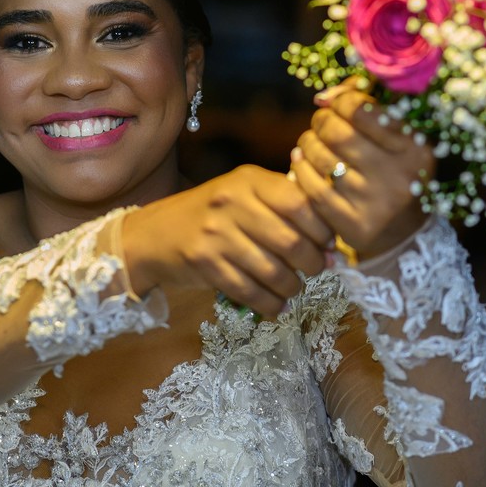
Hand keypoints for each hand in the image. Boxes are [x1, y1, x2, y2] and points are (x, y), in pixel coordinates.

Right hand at [122, 165, 332, 317]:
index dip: (321, 228)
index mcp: (248, 180)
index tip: (329, 244)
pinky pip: (249, 291)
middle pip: (290, 241)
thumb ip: (281, 205)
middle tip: (318, 270)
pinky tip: (277, 306)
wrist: (155, 233)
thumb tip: (330, 240)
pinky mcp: (205, 263)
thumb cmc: (211, 214)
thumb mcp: (242, 193)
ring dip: (292, 286)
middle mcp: (232, 202)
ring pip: (272, 270)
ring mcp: (216, 234)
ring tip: (294, 288)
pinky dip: (270, 304)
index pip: (299, 202)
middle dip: (312, 262)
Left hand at [290, 79, 434, 260]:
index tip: (336, 104)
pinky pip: (312, 187)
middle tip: (321, 124)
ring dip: (308, 143)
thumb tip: (325, 96)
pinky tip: (301, 162)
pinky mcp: (353, 225)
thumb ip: (367, 105)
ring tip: (312, 143)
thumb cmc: (395, 172)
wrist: (404, 233)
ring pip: (321, 157)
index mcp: (414, 147)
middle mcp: (398, 175)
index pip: (361, 109)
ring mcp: (375, 203)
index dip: (341, 100)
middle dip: (321, 121)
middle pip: (337, 132)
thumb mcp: (398, 137)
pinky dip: (300, 169)